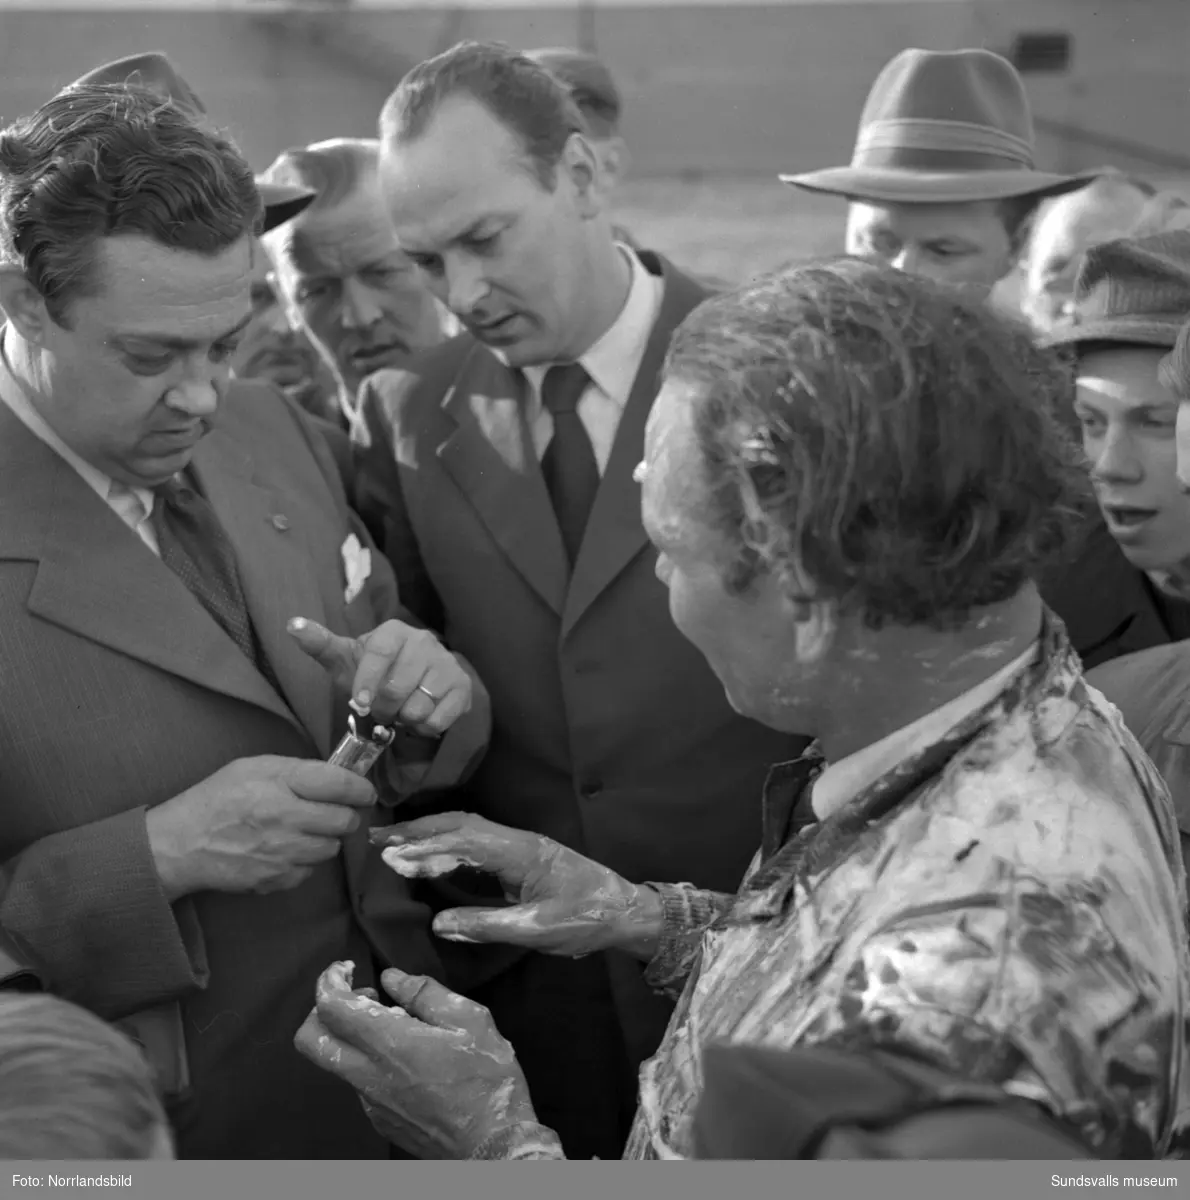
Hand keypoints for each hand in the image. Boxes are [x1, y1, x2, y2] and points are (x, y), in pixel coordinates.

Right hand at [146, 756, 375, 900]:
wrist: (181, 845)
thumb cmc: (218, 798)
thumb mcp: (254, 767)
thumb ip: (297, 770)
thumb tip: (336, 777)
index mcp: (282, 784)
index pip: (342, 785)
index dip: (361, 789)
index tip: (365, 792)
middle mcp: (287, 819)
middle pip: (345, 821)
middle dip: (346, 815)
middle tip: (335, 812)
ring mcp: (283, 854)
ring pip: (331, 849)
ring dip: (325, 840)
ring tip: (304, 831)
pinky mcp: (277, 881)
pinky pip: (310, 871)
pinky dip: (305, 862)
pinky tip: (285, 851)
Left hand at [288, 617, 470, 732]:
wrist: (418, 681)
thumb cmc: (375, 671)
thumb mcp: (346, 659)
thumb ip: (320, 644)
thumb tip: (291, 625)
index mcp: (395, 631)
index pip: (381, 652)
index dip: (368, 680)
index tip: (360, 702)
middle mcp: (425, 642)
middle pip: (399, 686)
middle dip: (384, 708)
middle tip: (380, 711)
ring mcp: (447, 664)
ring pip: (419, 706)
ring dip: (403, 719)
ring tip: (401, 712)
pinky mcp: (463, 688)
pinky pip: (439, 719)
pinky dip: (424, 727)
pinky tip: (419, 717)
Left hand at [295, 961, 535, 1159]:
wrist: (493, 1146)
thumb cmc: (487, 1079)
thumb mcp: (470, 1020)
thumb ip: (426, 993)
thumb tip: (392, 978)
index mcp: (390, 1044)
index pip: (330, 1008)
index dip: (329, 980)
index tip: (346, 968)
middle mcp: (369, 1075)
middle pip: (310, 1040)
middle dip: (322, 1009)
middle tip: (361, 997)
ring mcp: (370, 1102)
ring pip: (335, 1062)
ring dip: (351, 1036)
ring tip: (398, 1027)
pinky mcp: (379, 1120)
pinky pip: (359, 1083)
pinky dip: (371, 1061)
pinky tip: (408, 1059)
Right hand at [370, 812, 662, 959]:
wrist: (626, 911)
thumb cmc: (586, 920)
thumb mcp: (537, 930)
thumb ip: (487, 925)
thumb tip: (438, 922)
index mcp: (520, 852)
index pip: (463, 841)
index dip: (425, 848)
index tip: (390, 857)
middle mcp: (517, 839)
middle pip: (460, 824)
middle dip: (418, 831)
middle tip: (377, 840)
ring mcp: (519, 844)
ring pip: (467, 827)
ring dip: (430, 832)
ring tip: (393, 843)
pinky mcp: (521, 853)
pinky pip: (476, 838)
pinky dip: (447, 841)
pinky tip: (430, 851)